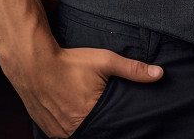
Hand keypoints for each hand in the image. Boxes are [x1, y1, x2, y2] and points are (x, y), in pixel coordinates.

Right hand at [8, 42, 162, 137]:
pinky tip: (74, 111)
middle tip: (103, 109)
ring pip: (80, 134)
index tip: (118, 115)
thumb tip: (159, 74)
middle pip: (96, 132)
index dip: (117, 124)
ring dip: (87, 125)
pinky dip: (72, 125)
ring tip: (88, 108)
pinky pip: (65, 133)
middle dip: (103, 124)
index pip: (112, 130)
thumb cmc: (70, 62)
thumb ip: (132, 69)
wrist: (33, 63)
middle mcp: (73, 131)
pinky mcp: (48, 130)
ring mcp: (58, 133)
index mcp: (90, 118)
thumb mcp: (104, 61)